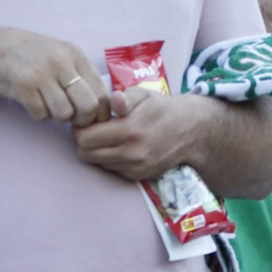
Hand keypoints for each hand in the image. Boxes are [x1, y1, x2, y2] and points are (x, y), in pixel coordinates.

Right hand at [0, 27, 109, 126]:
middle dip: (82, 120)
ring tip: (49, 105)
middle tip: (72, 118)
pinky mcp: (23, 86)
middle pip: (88, 106)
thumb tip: (104, 107)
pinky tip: (32, 102)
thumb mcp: (62, 55)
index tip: (91, 118)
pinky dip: (38, 114)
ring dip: (57, 117)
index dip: (100, 113)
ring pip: (64, 114)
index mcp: (75, 56)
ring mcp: (41, 74)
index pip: (102, 93)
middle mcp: (61, 63)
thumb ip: (82, 76)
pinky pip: (41, 114)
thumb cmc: (32, 56)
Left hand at [74, 87, 204, 180]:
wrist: (190, 131)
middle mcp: (132, 153)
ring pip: (97, 162)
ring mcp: (135, 167)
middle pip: (86, 154)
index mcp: (130, 131)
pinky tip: (120, 147)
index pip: (85, 138)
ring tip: (108, 137)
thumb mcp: (144, 95)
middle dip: (84, 140)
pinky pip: (112, 169)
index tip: (88, 120)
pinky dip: (110, 159)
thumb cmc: (162, 109)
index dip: (80, 127)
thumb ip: (124, 97)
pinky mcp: (139, 176)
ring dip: (97, 150)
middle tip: (94, 129)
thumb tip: (113, 100)